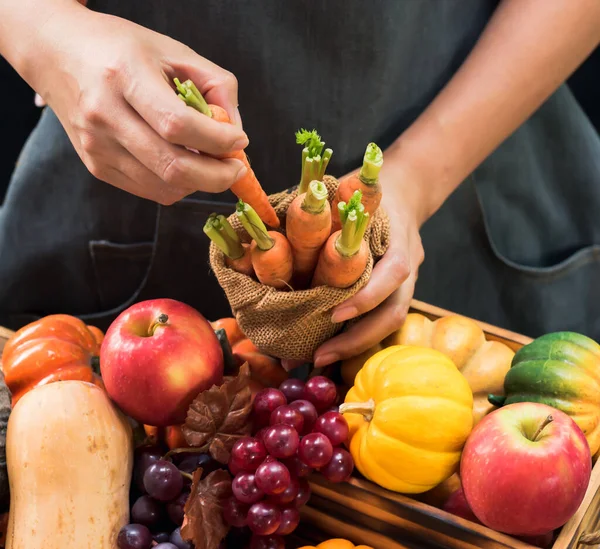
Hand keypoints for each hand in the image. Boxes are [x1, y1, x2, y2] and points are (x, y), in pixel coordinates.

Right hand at [30, 4, 247, 204]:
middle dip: (217, 176)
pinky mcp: (96, 166)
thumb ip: (217, 85)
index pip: (178, 125)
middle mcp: (104, 115)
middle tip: (236, 168)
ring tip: (211, 164)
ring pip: (164, 188)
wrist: (58, 53)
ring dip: (199, 183)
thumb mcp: (175, 51)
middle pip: (173, 167)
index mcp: (124, 76)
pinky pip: (150, 191)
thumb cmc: (123, 49)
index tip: (239, 141)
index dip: (218, 141)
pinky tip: (184, 164)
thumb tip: (236, 131)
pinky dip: (177, 185)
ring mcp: (97, 146)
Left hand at [313, 159, 425, 366]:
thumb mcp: (346, 192)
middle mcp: (408, 267)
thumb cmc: (367, 191)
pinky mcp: (398, 292)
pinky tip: (333, 349)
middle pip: (394, 313)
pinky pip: (382, 321)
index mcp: (397, 239)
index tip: (334, 314)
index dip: (366, 297)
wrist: (406, 190)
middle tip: (318, 357)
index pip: (392, 273)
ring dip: (356, 346)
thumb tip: (269, 232)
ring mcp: (408, 283)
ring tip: (320, 360)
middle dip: (356, 340)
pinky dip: (358, 337)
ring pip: (389, 324)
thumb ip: (319, 212)